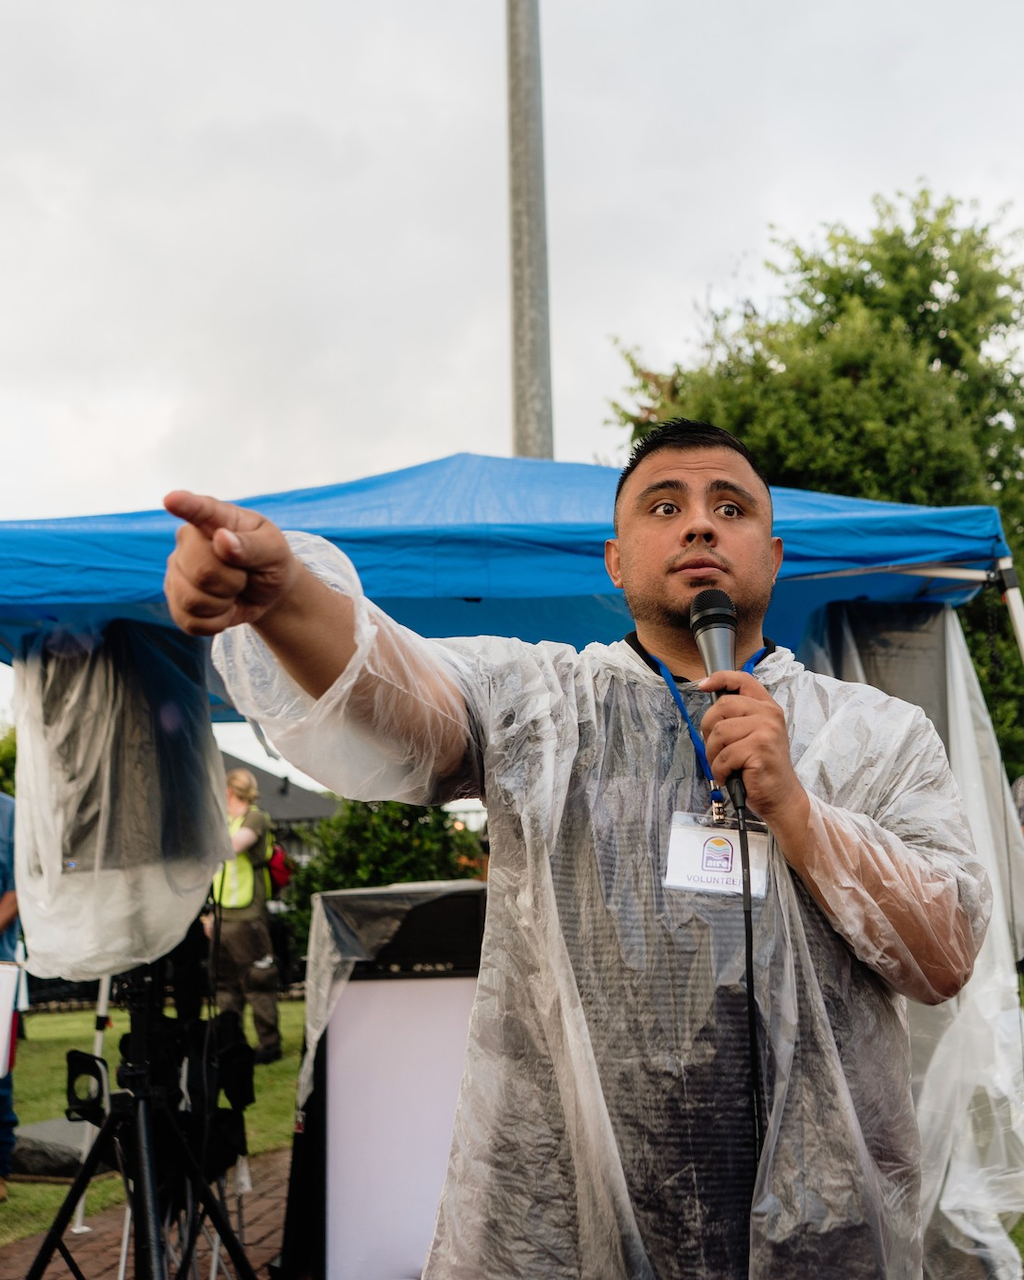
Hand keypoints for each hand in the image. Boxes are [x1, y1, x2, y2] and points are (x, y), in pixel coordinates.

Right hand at [163, 491, 298, 636]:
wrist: (268, 591)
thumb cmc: (270, 560)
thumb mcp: (275, 550)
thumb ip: (252, 545)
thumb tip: (222, 539)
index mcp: (214, 519)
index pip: (198, 510)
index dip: (184, 505)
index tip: (172, 500)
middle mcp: (187, 542)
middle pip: (201, 571)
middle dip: (232, 582)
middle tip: (243, 576)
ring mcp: (176, 572)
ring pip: (191, 600)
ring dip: (223, 605)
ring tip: (233, 591)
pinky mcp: (175, 601)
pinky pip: (190, 622)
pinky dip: (216, 623)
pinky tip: (223, 608)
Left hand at [699, 671, 809, 844]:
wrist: (781, 797)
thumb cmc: (761, 769)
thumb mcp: (754, 736)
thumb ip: (738, 718)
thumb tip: (710, 708)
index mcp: (767, 707)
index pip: (743, 680)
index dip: (720, 678)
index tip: (703, 685)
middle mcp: (769, 715)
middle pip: (722, 707)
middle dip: (708, 730)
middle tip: (716, 751)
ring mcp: (766, 731)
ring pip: (719, 733)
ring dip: (713, 755)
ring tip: (724, 767)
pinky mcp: (760, 749)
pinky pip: (724, 756)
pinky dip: (720, 771)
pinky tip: (729, 777)